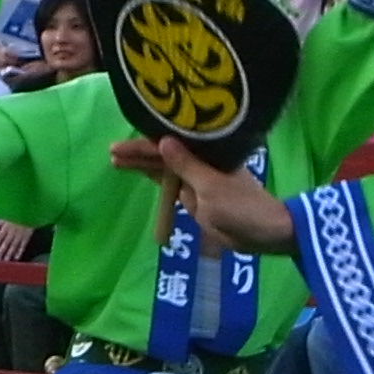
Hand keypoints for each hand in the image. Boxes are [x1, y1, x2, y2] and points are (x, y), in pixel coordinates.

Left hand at [0, 220, 35, 262]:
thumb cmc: (14, 217)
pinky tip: (16, 258)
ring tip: (6, 260)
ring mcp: (19, 235)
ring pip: (13, 246)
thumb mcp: (4, 218)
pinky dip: (19, 252)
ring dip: (9, 254)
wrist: (27, 214)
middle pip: (5, 244)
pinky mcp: (26, 237)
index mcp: (5, 228)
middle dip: (1, 252)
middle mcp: (12, 232)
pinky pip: (22, 246)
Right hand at [109, 136, 297, 254]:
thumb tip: (163, 141)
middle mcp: (201, 161)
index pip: (169, 146)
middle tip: (111, 152)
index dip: (143, 146)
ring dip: (142, 165)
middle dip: (139, 153)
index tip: (119, 146)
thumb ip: (186, 165)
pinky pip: (170, 183)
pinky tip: (137, 172)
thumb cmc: (241, 207)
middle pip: (165, 154)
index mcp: (208, 153)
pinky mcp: (196, 196)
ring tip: (115, 161)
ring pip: (164, 168)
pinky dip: (154, 178)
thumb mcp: (210, 187)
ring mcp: (198, 179)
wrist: (262, 233)